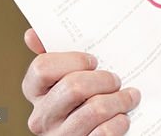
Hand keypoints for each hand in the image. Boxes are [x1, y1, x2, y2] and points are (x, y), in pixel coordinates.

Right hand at [21, 28, 140, 134]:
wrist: (94, 134)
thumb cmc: (83, 100)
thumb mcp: (66, 78)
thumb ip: (54, 56)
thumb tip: (32, 34)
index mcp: (36, 93)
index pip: (42, 67)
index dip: (74, 60)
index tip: (93, 61)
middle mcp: (42, 117)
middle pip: (73, 86)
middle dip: (104, 79)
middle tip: (116, 80)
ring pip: (94, 109)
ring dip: (120, 100)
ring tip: (128, 97)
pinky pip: (104, 132)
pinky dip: (120, 122)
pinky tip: (123, 118)